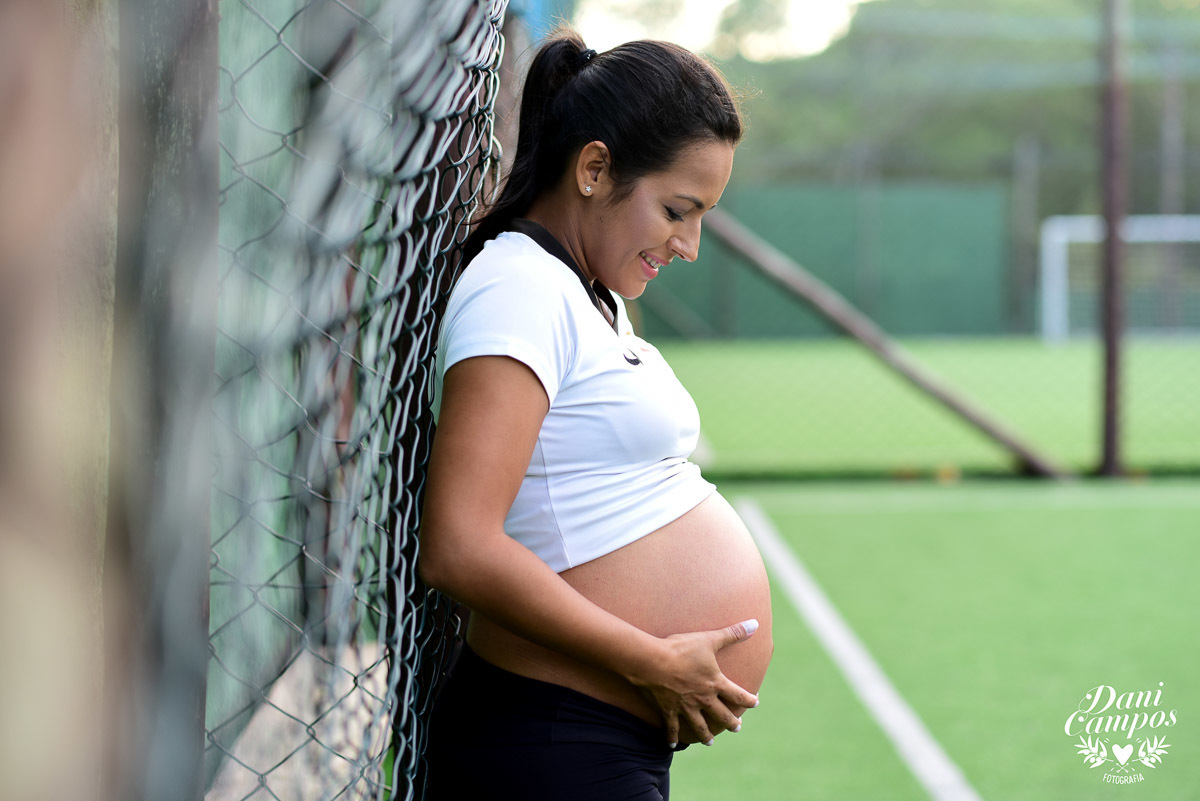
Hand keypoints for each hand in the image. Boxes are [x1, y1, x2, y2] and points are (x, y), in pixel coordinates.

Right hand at [627, 618, 759, 747]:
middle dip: (731, 722)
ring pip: (699, 725)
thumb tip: (755, 623)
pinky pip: (672, 727)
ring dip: (706, 735)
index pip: (737, 695)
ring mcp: (685, 707)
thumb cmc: (681, 649)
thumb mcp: (710, 639)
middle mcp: (703, 699)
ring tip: (710, 742)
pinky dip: (672, 737)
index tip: (755, 703)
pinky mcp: (668, 710)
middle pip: (721, 715)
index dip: (749, 699)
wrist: (653, 661)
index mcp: (715, 683)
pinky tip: (672, 746)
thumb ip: (733, 633)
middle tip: (737, 728)